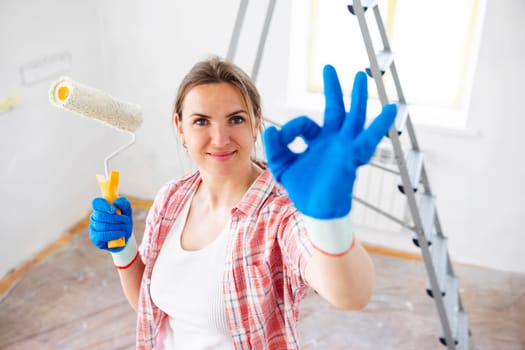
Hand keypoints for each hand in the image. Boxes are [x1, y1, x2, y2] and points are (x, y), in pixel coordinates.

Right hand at [89, 197, 132, 252]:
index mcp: (101, 208)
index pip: (97, 203)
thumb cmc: (124, 222)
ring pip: (102, 226)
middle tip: (126, 220)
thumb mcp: (127, 212)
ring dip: (117, 227)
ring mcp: (93, 227)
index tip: (114, 210)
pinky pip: (101, 235)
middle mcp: (95, 216)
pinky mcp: (94, 237)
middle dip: (116, 219)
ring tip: (125, 228)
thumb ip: (124, 204)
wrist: (125, 238)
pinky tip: (121, 234)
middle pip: (100, 215)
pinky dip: (114, 234)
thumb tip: (116, 202)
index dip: (104, 206)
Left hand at [263, 65, 396, 218]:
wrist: (317, 211)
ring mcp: (344, 147)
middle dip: (332, 88)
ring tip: (362, 77)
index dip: (290, 129)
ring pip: (354, 117)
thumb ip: (276, 147)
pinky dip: (380, 124)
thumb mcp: (283, 166)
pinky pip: (369, 138)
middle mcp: (332, 141)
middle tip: (328, 68)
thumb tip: (270, 128)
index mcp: (316, 142)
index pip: (304, 123)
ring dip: (358, 97)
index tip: (280, 138)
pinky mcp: (352, 156)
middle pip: (335, 109)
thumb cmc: (303, 190)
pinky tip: (391, 109)